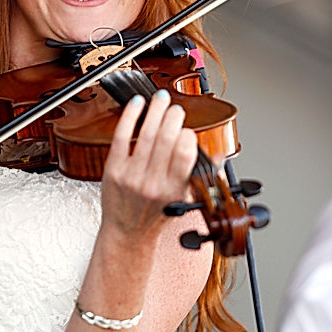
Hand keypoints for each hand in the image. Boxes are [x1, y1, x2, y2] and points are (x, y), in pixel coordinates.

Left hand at [100, 89, 197, 239]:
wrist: (127, 232)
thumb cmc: (155, 215)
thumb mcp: (183, 200)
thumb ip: (201, 176)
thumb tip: (218, 156)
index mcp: (174, 190)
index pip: (185, 154)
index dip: (188, 135)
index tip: (187, 129)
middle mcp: (153, 183)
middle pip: (165, 139)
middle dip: (172, 117)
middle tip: (175, 108)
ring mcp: (131, 176)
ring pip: (145, 134)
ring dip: (155, 111)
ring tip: (160, 99)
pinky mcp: (113, 170)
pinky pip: (121, 137)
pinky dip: (130, 117)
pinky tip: (137, 104)